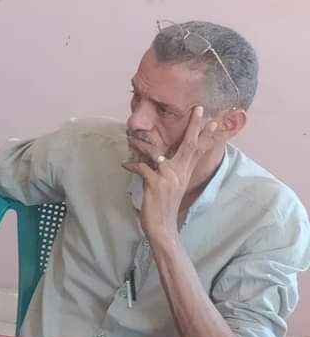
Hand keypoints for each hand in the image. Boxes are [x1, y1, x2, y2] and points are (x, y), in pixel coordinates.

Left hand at [123, 106, 218, 240]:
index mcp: (185, 172)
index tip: (211, 118)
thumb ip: (168, 169)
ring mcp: (169, 178)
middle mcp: (180, 173)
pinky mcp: (156, 184)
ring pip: (157, 152)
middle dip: (194, 126)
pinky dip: (131, 164)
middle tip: (198, 109)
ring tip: (130, 138)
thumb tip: (160, 157)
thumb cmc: (163, 205)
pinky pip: (142, 167)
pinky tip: (124, 164)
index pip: (198, 149)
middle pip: (190, 145)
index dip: (205, 134)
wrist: (162, 227)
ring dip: (141, 144)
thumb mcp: (170, 185)